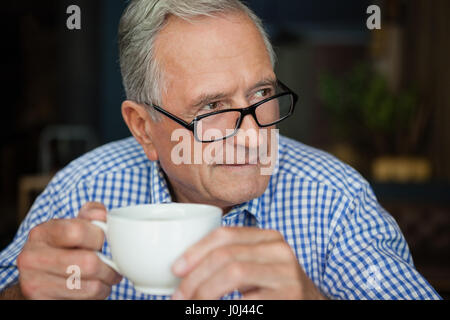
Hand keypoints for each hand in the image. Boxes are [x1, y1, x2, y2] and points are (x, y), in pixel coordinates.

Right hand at [17, 202, 121, 298]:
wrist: (39, 275)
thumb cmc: (63, 247)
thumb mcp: (73, 224)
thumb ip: (91, 214)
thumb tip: (101, 215)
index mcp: (41, 232)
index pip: (77, 231)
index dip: (99, 236)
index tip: (104, 241)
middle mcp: (32, 257)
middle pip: (87, 263)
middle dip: (109, 266)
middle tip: (114, 266)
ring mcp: (34, 282)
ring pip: (90, 286)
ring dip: (105, 283)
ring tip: (105, 277)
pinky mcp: (41, 301)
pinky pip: (84, 300)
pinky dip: (96, 296)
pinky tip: (92, 286)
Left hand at [171, 227, 325, 299]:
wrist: (309, 303)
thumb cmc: (271, 286)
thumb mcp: (254, 265)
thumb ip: (230, 257)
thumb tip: (183, 268)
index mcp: (268, 237)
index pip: (225, 235)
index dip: (196, 250)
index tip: (175, 269)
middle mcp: (279, 250)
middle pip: (226, 256)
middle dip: (195, 277)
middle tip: (178, 296)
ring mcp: (287, 274)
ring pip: (234, 273)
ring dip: (204, 292)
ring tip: (191, 305)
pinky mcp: (289, 296)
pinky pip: (247, 301)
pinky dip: (224, 307)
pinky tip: (212, 310)